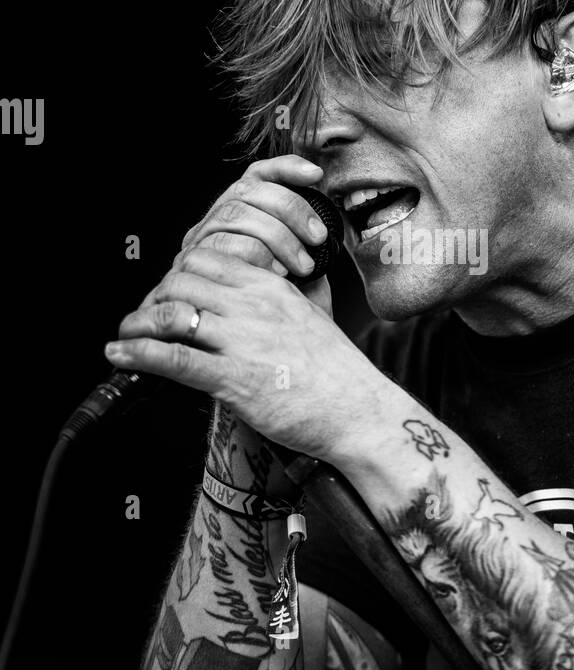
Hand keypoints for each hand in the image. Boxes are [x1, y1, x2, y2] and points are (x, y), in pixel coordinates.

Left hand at [106, 242, 388, 461]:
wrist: (358, 411)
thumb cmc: (340, 371)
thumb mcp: (318, 314)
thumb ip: (295, 293)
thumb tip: (289, 278)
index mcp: (271, 287)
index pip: (207, 258)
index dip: (179, 273)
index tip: (170, 292)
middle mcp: (253, 307)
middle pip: (180, 281)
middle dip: (154, 297)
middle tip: (144, 317)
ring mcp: (242, 342)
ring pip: (170, 315)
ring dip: (136, 324)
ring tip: (124, 334)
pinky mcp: (233, 380)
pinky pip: (174, 359)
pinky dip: (138, 354)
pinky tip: (120, 354)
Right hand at [168, 153, 335, 317]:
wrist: (260, 356)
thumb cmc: (282, 319)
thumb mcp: (301, 279)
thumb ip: (304, 250)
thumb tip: (323, 228)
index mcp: (240, 218)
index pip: (257, 176)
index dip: (285, 168)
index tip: (316, 174)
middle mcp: (213, 226)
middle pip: (246, 193)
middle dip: (289, 209)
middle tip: (316, 239)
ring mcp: (198, 245)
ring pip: (234, 216)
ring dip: (275, 236)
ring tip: (302, 266)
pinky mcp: (188, 268)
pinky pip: (222, 247)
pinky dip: (255, 255)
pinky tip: (277, 273)